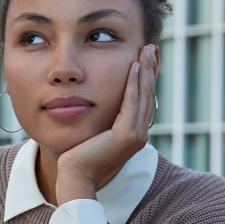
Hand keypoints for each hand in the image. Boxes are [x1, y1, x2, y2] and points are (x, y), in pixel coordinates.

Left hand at [55, 44, 157, 204]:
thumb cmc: (78, 155)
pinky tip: (134, 67)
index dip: (146, 77)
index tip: (145, 57)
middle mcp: (140, 134)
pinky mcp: (127, 136)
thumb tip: (98, 100)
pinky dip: (134, 83)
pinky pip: (132, 103)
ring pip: (143, 96)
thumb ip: (103, 118)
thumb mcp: (95, 130)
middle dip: (149, 69)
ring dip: (145, 71)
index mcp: (134, 133)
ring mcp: (136, 136)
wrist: (74, 176)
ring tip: (145, 51)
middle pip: (147, 95)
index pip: (142, 99)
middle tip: (149, 47)